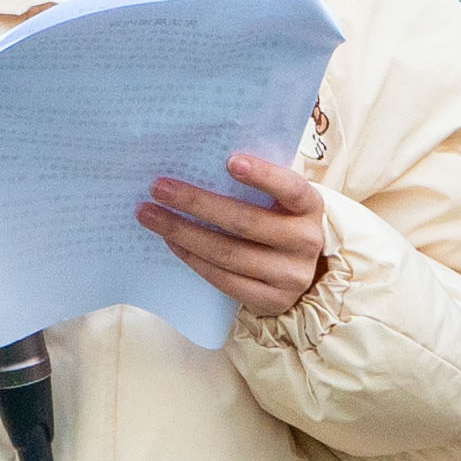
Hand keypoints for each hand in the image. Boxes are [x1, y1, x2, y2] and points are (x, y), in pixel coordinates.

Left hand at [139, 151, 330, 318]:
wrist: (295, 271)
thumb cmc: (277, 221)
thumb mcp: (278, 201)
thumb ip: (254, 184)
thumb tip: (196, 162)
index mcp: (310, 206)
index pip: (290, 187)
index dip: (263, 175)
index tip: (229, 160)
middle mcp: (306, 241)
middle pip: (245, 222)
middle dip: (196, 203)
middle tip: (158, 188)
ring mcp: (290, 275)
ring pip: (227, 253)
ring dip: (182, 232)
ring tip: (150, 215)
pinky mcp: (272, 300)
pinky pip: (223, 279)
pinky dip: (192, 258)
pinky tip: (171, 242)